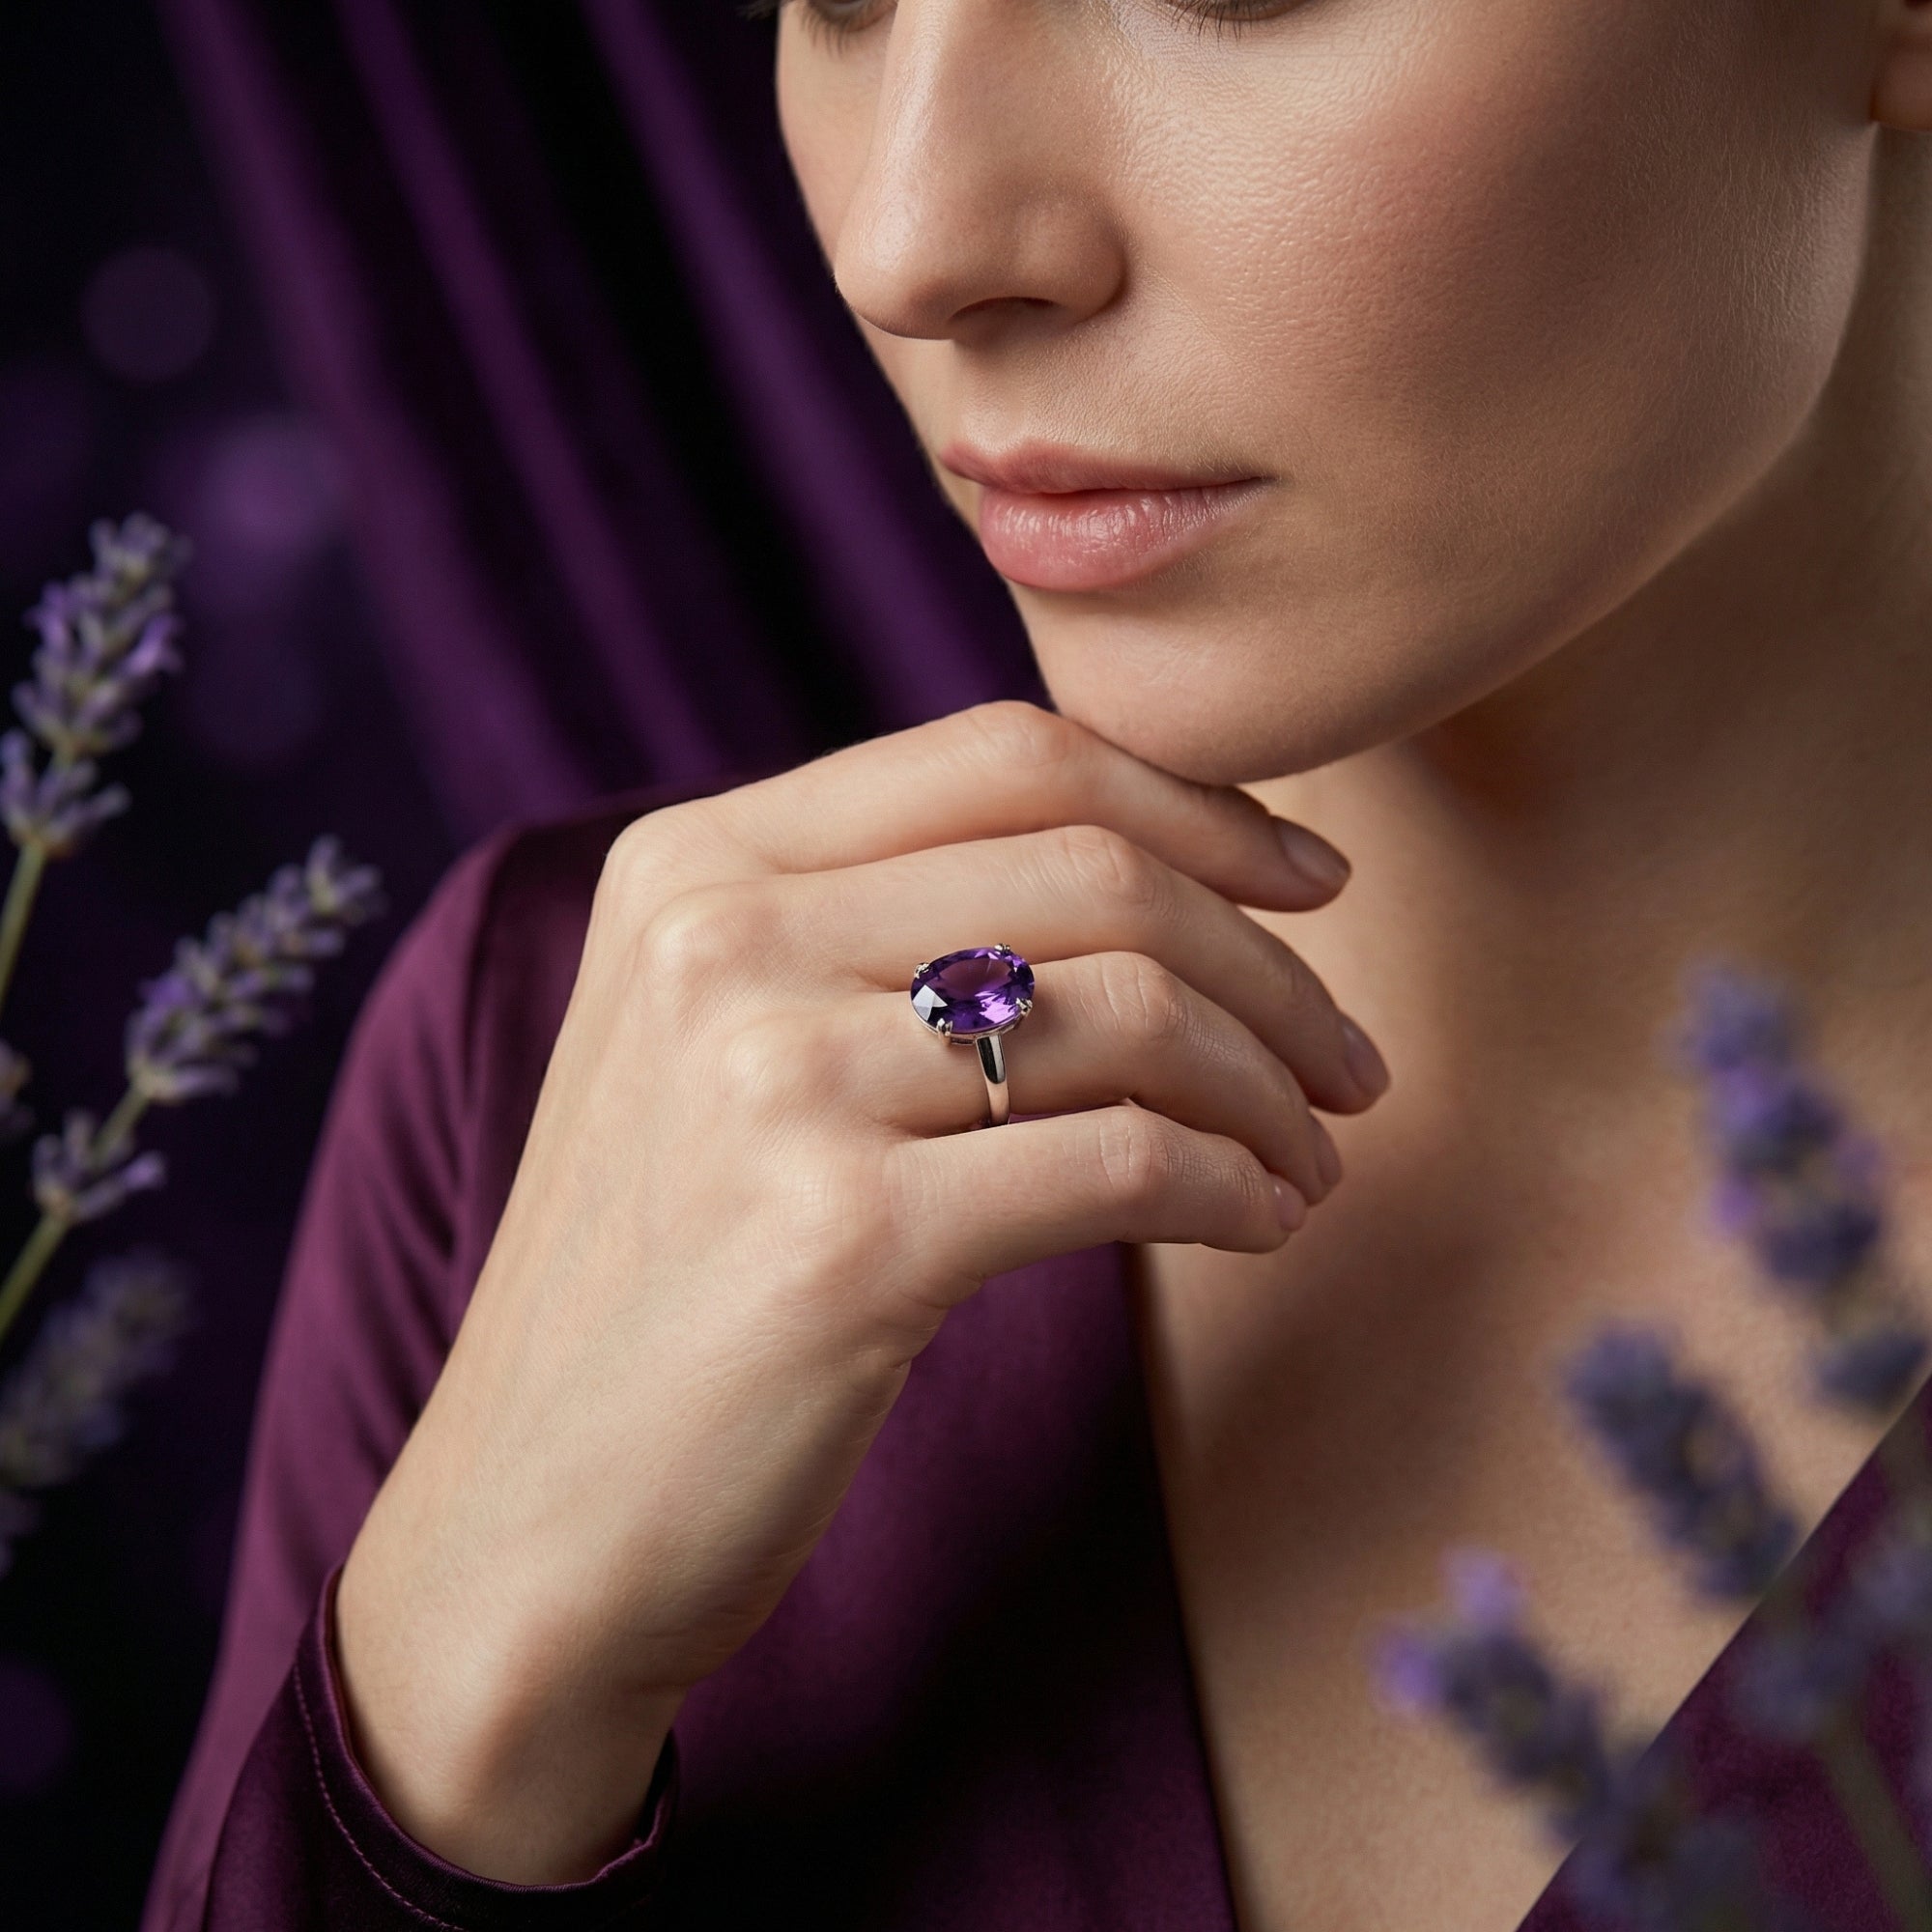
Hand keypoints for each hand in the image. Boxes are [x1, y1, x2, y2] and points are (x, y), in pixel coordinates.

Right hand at [334, 702, 1388, 1881]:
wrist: (530, 1526)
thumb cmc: (671, 1282)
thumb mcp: (719, 1049)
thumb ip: (872, 931)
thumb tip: (1147, 871)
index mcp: (695, 864)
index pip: (1008, 755)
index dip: (1197, 804)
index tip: (1309, 879)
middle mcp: (720, 940)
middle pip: (1094, 870)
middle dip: (1269, 961)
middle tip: (1345, 1057)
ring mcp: (769, 1084)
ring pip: (1129, 1014)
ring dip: (1267, 1085)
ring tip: (1310, 1155)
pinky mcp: (840, 1243)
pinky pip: (1124, 1167)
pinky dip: (1232, 1187)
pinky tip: (1258, 1224)